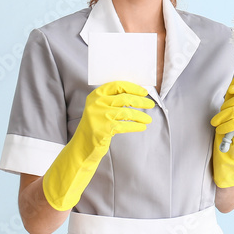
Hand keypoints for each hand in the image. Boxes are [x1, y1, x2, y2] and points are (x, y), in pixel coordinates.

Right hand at [42, 81, 154, 210]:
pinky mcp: (103, 129)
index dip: (133, 88)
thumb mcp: (100, 109)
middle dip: (141, 101)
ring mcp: (99, 116)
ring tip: (149, 119)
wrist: (82, 147)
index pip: (117, 85)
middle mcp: (96, 103)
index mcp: (95, 95)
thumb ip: (112, 100)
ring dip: (141, 116)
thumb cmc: (95, 127)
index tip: (144, 92)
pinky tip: (142, 127)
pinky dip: (136, 126)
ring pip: (126, 112)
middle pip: (124, 98)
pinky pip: (125, 125)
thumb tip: (137, 94)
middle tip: (151, 104)